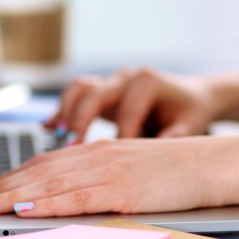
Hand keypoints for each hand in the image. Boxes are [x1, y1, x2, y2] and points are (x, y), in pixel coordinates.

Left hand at [0, 137, 238, 216]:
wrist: (218, 163)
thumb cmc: (180, 171)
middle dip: (2, 186)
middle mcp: (98, 156)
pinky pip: (77, 197)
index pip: (46, 163)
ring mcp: (110, 171)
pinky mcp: (123, 190)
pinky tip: (26, 209)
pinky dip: (47, 203)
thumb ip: (103, 178)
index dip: (13, 176)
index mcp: (99, 152)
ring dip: (13, 195)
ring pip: (51, 183)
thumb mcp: (134, 169)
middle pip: (39, 171)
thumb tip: (73, 196)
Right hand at [45, 68, 218, 142]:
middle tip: (71, 147)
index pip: (127, 110)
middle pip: (94, 93)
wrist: (190, 97)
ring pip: (79, 89)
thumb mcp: (190, 125)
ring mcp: (110, 82)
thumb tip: (159, 148)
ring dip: (65, 112)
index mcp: (149, 82)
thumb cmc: (189, 114)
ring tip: (57, 136)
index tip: (115, 161)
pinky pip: (74, 96)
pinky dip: (60, 111)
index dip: (118, 136)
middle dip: (80, 121)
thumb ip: (175, 136)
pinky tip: (47, 127)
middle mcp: (126, 78)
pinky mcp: (100, 92)